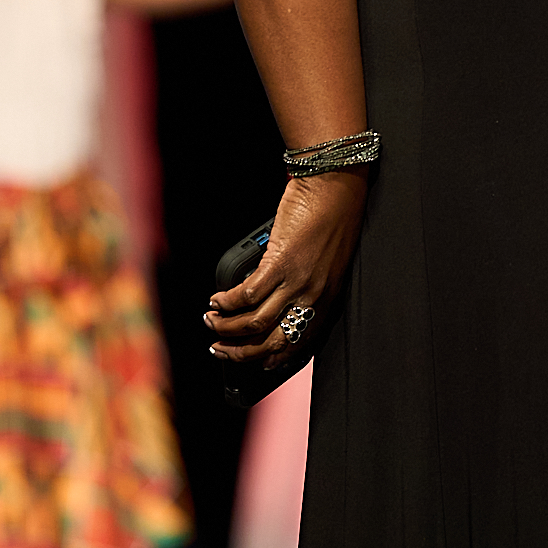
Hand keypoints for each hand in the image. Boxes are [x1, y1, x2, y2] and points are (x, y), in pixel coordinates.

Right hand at [205, 170, 366, 360]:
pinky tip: (216, 300)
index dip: (274, 357)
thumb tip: (282, 300)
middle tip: (221, 349)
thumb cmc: (335, 216)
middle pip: (272, 341)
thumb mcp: (328, 261)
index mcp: (327, 298)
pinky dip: (226, 302)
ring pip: (254, 323)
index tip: (258, 362)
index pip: (300, 342)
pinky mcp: (279, 264)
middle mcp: (313, 296)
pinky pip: (246, 295)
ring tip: (211, 322)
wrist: (335, 185)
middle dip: (241, 352)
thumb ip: (310, 284)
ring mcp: (296, 283)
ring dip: (226, 329)